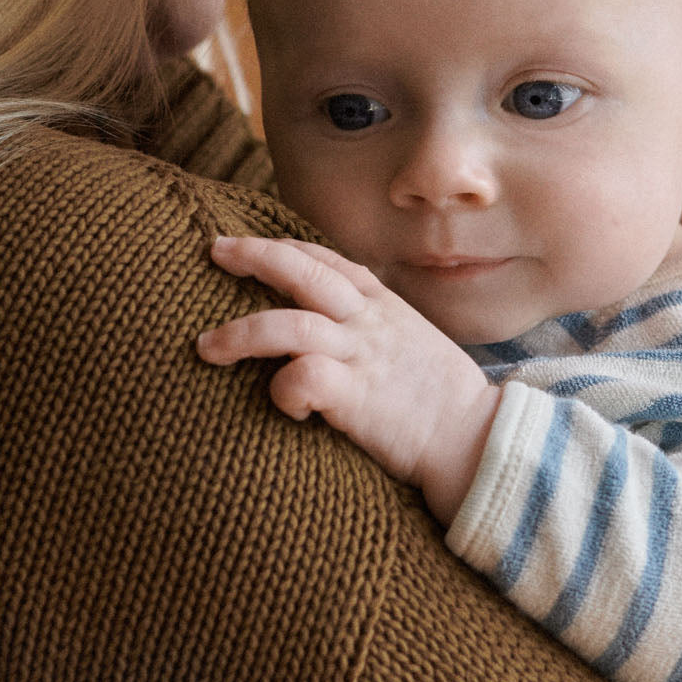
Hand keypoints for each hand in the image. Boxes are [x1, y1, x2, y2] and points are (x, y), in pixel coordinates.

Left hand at [197, 237, 498, 524]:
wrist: (473, 436)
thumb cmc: (441, 399)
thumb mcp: (410, 342)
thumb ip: (373, 328)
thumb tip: (331, 327)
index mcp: (383, 305)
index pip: (327, 260)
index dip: (283, 247)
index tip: (245, 245)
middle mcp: (368, 321)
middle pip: (302, 271)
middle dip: (254, 257)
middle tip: (215, 251)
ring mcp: (361, 356)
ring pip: (286, 325)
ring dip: (239, 333)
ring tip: (208, 347)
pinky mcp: (354, 395)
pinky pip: (299, 379)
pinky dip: (280, 392)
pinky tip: (288, 409)